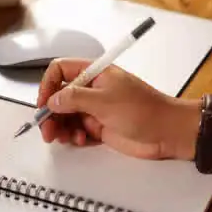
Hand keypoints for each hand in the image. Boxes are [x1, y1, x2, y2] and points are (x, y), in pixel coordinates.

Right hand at [36, 58, 197, 159]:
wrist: (168, 133)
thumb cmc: (146, 110)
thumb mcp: (105, 101)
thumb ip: (75, 99)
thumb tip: (52, 99)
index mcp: (95, 73)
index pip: (60, 71)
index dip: (48, 85)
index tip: (44, 103)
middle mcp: (92, 89)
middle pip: (59, 97)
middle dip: (50, 113)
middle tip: (46, 129)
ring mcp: (94, 109)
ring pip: (65, 116)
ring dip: (60, 127)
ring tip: (62, 137)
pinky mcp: (98, 127)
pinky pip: (76, 130)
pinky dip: (72, 136)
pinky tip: (79, 140)